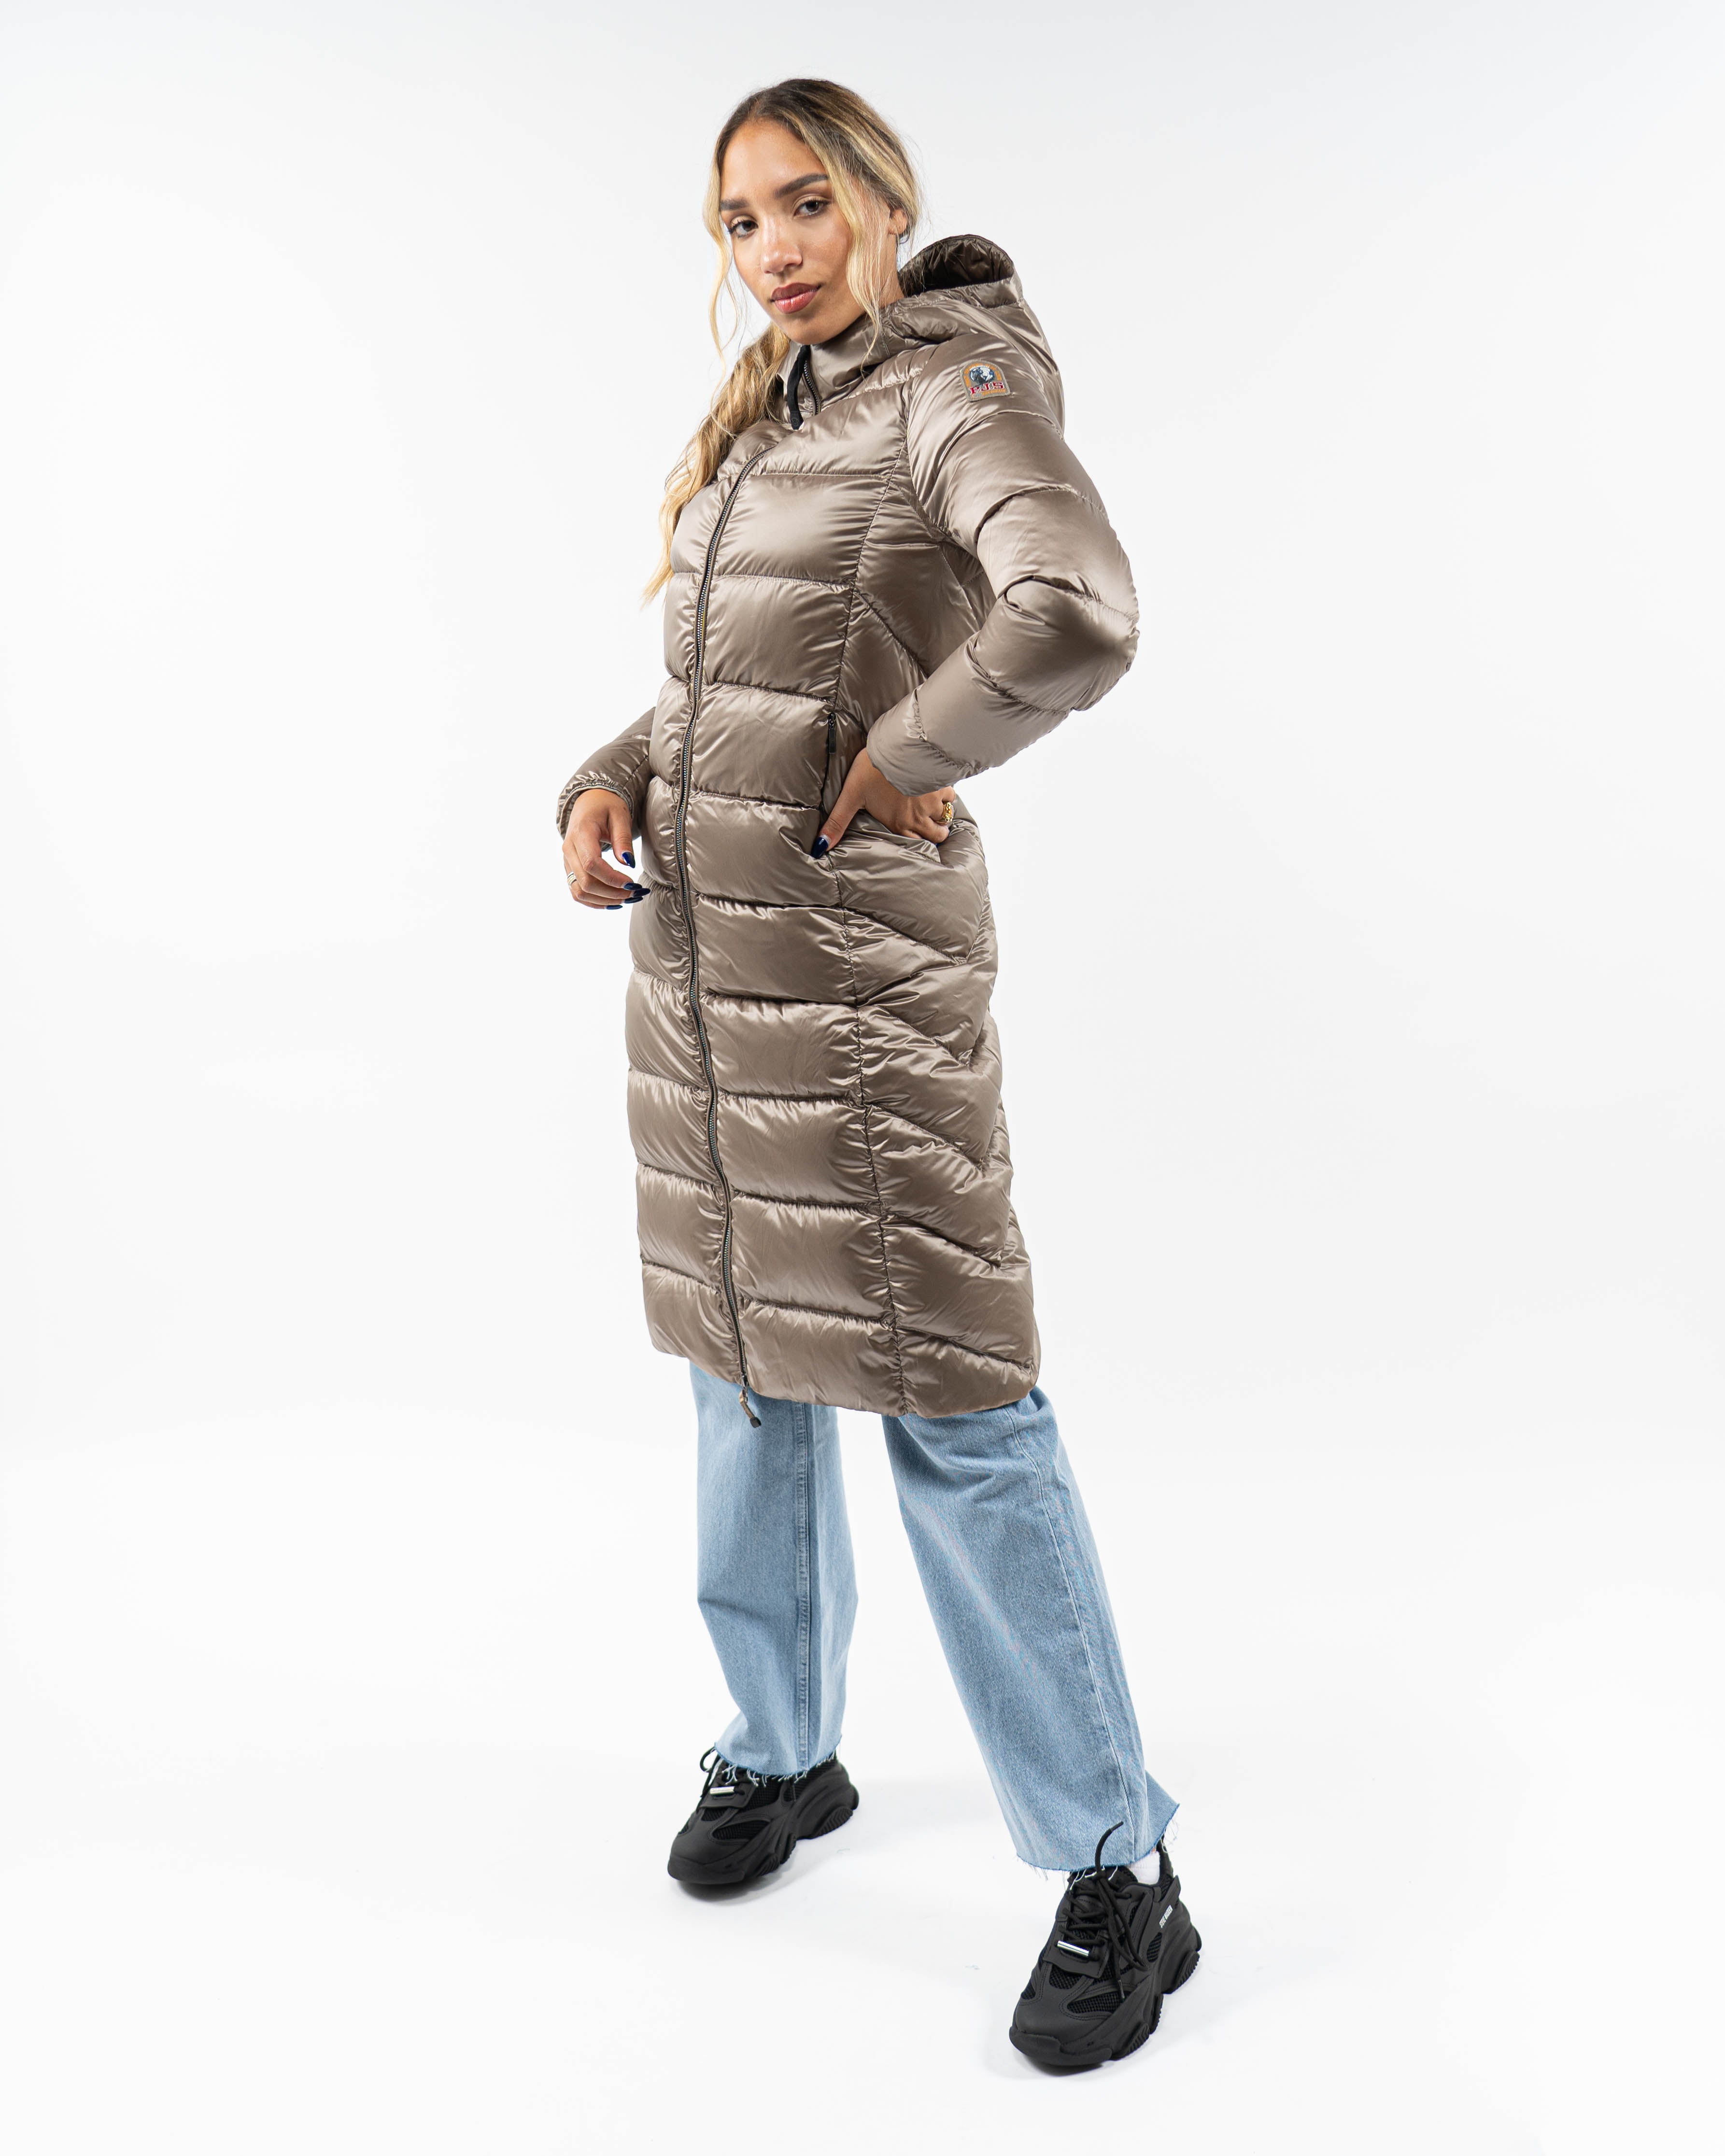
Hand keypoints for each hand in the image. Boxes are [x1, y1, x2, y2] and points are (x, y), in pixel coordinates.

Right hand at [563, 788, 645, 909]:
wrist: (588, 803)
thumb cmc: (605, 806)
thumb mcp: (619, 816)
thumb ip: (623, 839)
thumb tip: (629, 863)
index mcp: (581, 833)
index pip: (592, 864)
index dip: (612, 878)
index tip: (632, 883)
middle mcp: (569, 849)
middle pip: (585, 882)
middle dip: (612, 893)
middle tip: (634, 893)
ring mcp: (567, 861)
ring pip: (579, 891)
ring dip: (604, 900)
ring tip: (626, 899)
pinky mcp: (570, 868)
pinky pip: (577, 891)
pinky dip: (594, 901)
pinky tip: (613, 901)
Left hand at [811, 746, 955, 857]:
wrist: (897, 747)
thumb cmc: (872, 771)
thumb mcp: (851, 797)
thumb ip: (837, 823)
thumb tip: (819, 848)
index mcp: (898, 823)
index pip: (917, 844)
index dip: (920, 842)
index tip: (919, 837)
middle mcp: (918, 817)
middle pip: (937, 835)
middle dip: (936, 833)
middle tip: (931, 825)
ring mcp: (932, 802)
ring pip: (945, 817)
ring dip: (942, 815)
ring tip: (934, 808)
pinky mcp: (941, 784)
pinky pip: (952, 796)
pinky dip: (948, 795)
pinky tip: (940, 788)